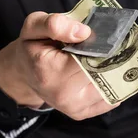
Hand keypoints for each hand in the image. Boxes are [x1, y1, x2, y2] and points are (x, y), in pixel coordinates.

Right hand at [0, 12, 119, 119]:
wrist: (24, 72)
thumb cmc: (32, 46)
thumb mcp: (34, 25)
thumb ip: (54, 24)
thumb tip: (84, 32)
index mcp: (48, 69)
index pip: (89, 55)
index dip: (101, 43)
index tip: (105, 33)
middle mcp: (61, 93)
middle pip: (102, 72)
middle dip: (110, 56)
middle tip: (113, 44)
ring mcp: (72, 107)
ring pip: (109, 86)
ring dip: (113, 71)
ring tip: (107, 56)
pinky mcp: (80, 113)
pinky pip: (108, 99)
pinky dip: (112, 85)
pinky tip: (106, 72)